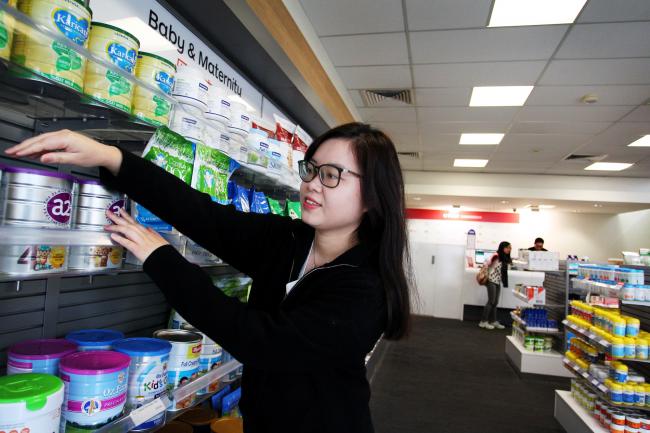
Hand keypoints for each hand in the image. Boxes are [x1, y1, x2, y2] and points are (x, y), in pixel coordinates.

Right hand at [5, 129, 122, 175]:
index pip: (42, 143)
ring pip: (41, 140)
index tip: (17, 153)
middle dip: (23, 146)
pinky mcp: (63, 139)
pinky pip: (47, 142)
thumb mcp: (75, 159)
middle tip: (11, 151)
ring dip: (29, 146)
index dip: (28, 149)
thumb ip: (58, 158)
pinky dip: (38, 147)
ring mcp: (62, 135)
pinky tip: (32, 153)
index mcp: (65, 138)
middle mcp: (62, 134)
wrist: (103, 153)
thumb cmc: (93, 155)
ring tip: (17, 152)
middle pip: (38, 140)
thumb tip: (43, 158)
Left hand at [105, 208, 168, 261]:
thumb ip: (152, 233)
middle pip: (127, 223)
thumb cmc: (162, 249)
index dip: (125, 216)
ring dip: (115, 227)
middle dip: (117, 217)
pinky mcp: (137, 249)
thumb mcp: (158, 238)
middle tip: (109, 213)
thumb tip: (149, 229)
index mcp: (145, 231)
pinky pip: (127, 242)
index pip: (133, 221)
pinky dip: (120, 238)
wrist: (165, 256)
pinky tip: (113, 236)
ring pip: (126, 230)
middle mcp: (141, 234)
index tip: (120, 211)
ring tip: (107, 225)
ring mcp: (139, 240)